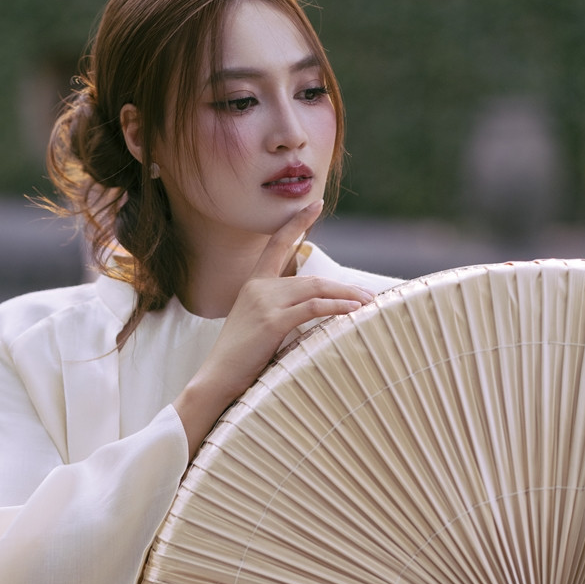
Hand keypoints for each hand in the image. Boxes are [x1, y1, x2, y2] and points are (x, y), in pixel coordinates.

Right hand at [173, 202, 372, 458]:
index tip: (315, 204)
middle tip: (368, 294)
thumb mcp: (258, 328)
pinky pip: (312, 309)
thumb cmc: (239, 361)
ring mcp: (264, 303)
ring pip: (315, 290)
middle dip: (343, 286)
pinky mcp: (272, 321)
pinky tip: (353, 311)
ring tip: (368, 304)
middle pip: (310, 278)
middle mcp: (258, 288)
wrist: (216, 379)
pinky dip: (336, 308)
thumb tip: (311, 313)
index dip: (297, 223)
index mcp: (253, 285)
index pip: (277, 244)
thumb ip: (280, 313)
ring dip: (346, 297)